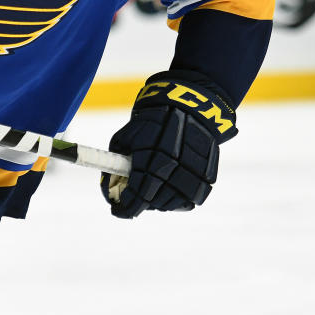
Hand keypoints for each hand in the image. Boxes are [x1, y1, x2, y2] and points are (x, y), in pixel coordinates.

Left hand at [101, 71, 235, 217]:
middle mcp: (173, 171)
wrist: (189, 105)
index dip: (125, 208)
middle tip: (132, 200)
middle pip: (153, 203)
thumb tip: (108, 183)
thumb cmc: (152, 119)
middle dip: (139, 204)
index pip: (137, 197)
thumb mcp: (126, 136)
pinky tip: (168, 189)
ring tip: (151, 191)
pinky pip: (188, 199)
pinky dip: (176, 199)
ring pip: (170, 203)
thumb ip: (117, 161)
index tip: (117, 209)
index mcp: (152, 161)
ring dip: (157, 202)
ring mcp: (192, 176)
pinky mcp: (206, 177)